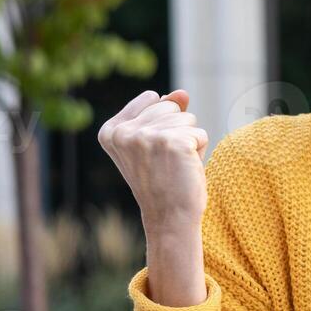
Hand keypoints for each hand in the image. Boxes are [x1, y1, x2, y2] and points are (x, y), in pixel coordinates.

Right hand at [98, 88, 209, 234]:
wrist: (170, 217)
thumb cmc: (164, 180)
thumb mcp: (155, 142)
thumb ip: (164, 111)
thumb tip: (182, 93)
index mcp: (110, 130)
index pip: (152, 99)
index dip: (161, 125)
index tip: (151, 153)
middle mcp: (124, 132)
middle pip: (170, 106)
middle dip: (177, 131)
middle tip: (166, 162)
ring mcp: (147, 136)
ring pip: (187, 118)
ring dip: (189, 141)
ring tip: (175, 166)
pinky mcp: (173, 143)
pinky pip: (200, 133)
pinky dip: (200, 150)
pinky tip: (185, 169)